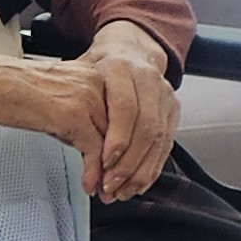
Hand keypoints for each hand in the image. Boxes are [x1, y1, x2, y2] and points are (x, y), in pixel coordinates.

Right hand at [0, 28, 175, 200]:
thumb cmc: (11, 88)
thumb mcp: (59, 97)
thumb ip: (81, 116)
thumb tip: (92, 146)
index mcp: (100, 76)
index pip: (131, 118)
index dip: (131, 150)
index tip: (124, 171)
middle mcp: (101, 84)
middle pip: (129, 132)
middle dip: (125, 166)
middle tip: (119, 188)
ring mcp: (89, 99)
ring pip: (116, 145)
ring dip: (112, 175)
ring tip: (106, 192)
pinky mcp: (74, 116)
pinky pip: (96, 151)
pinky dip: (94, 173)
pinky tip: (89, 184)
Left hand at [74, 20, 178, 199]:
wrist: (130, 49)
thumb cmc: (98, 67)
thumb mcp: (79, 75)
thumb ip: (76, 104)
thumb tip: (68, 139)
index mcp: (121, 69)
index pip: (125, 108)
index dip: (117, 138)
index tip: (104, 162)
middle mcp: (148, 80)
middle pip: (145, 128)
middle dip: (128, 163)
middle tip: (110, 185)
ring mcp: (164, 95)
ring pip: (159, 139)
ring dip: (140, 171)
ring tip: (121, 191)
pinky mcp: (173, 110)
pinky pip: (167, 144)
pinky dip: (153, 167)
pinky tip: (138, 183)